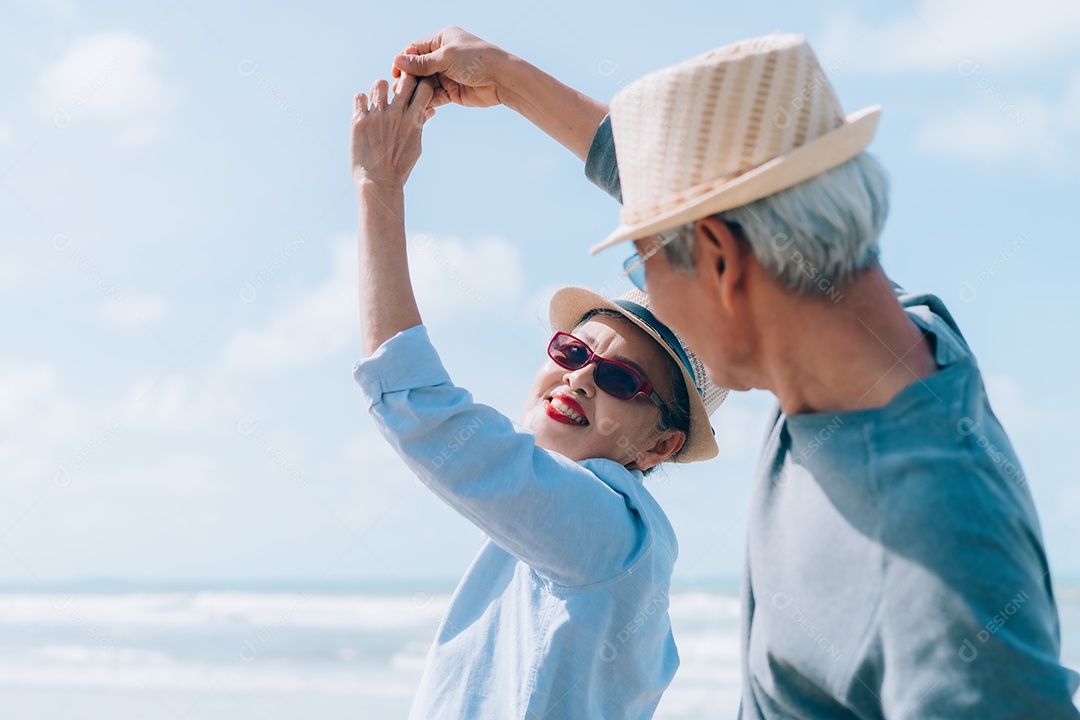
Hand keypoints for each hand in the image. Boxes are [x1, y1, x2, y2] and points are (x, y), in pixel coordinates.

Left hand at [350, 73, 435, 188]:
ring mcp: (377, 116)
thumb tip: (429, 109)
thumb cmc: (399, 167)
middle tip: (396, 92)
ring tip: (377, 102)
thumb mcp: (415, 146)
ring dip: (379, 90)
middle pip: (405, 79)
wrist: (378, 183)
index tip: (415, 91)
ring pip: (379, 84)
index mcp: (414, 120)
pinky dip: (361, 102)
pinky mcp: (359, 121)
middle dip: (402, 82)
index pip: (425, 87)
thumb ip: (420, 124)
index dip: (420, 85)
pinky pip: (359, 97)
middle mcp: (397, 114)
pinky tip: (364, 112)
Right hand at [390, 26, 506, 108]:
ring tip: (406, 100)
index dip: (404, 60)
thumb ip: (422, 63)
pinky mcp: (453, 91)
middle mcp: (444, 56)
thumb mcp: (446, 57)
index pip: (416, 49)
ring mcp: (448, 74)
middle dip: (409, 78)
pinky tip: (419, 107)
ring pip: (426, 83)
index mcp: (442, 40)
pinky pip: (435, 96)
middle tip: (398, 89)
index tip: (395, 72)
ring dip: (417, 91)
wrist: (501, 79)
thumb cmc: (476, 60)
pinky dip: (428, 101)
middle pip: (419, 68)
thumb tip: (398, 60)